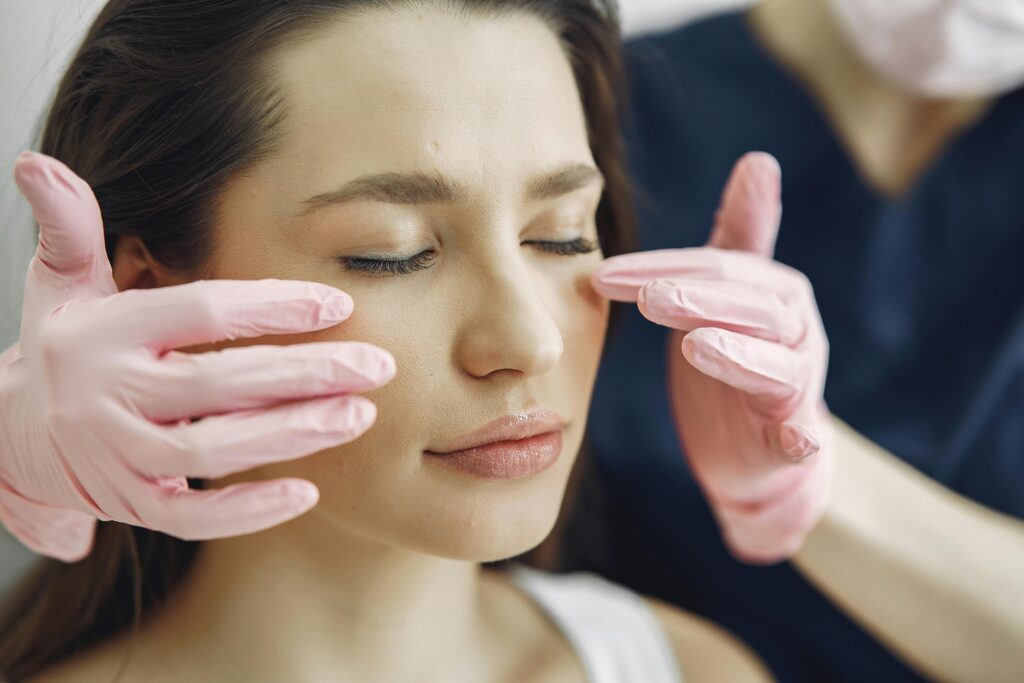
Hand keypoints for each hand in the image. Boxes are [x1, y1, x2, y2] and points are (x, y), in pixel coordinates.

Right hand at [0, 152, 395, 561]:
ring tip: (360, 415)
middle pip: (216, 384)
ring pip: (210, 450)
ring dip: (289, 435)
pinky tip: (307, 493)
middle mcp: (109, 393)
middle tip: (377, 366)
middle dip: (303, 373)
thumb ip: (70, 227)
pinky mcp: (129, 503)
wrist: (8, 437)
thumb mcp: (61, 284)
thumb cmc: (66, 347)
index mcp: (105, 332)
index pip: (199, 312)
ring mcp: (117, 455)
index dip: (270, 306)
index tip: (339, 302)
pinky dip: (245, 511)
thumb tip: (38, 162)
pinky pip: (189, 517)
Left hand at [591, 153, 831, 562]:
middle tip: (651, 298)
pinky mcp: (795, 438)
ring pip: (776, 366)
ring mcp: (798, 385)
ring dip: (739, 356)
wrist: (756, 445)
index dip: (659, 269)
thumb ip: (738, 234)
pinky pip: (804, 436)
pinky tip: (795, 439)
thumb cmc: (737, 354)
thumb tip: (760, 159)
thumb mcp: (728, 293)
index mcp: (772, 290)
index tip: (603, 275)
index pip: (715, 268)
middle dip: (699, 301)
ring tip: (698, 347)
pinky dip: (803, 437)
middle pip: (749, 308)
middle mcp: (793, 330)